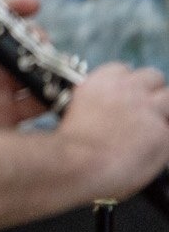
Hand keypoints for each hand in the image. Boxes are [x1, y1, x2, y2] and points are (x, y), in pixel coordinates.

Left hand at [0, 0, 50, 127]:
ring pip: (33, 72)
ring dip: (47, 67)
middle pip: (17, 46)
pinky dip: (55, 98)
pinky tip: (65, 95)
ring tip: (54, 68)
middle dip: (34, 40)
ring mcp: (1, 92)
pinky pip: (40, 104)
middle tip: (40, 43)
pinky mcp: (13, 119)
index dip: (11, 10)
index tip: (32, 5)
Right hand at [58, 62, 168, 200]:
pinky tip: (149, 149)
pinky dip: (163, 140)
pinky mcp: (163, 134)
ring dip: (163, 110)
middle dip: (150, 90)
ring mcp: (149, 110)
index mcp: (102, 80)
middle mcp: (128, 90)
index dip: (126, 84)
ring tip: (150, 128)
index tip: (124, 97)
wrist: (78, 162)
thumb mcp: (76, 107)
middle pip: (152, 76)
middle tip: (144, 109)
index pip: (124, 69)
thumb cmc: (71, 143)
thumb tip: (108, 105)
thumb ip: (98, 99)